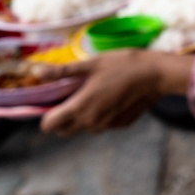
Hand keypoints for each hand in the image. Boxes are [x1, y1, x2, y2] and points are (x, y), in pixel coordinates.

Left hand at [38, 50, 190, 136]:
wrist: (157, 74)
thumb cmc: (124, 64)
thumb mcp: (92, 63)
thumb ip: (63, 71)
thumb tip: (37, 72)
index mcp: (81, 107)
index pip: (49, 125)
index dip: (45, 115)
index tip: (52, 101)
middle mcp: (91, 122)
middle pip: (63, 131)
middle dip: (61, 118)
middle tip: (70, 97)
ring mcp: (107, 126)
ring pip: (83, 129)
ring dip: (81, 118)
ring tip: (92, 95)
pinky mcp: (121, 125)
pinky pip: (102, 125)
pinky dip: (100, 116)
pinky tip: (111, 98)